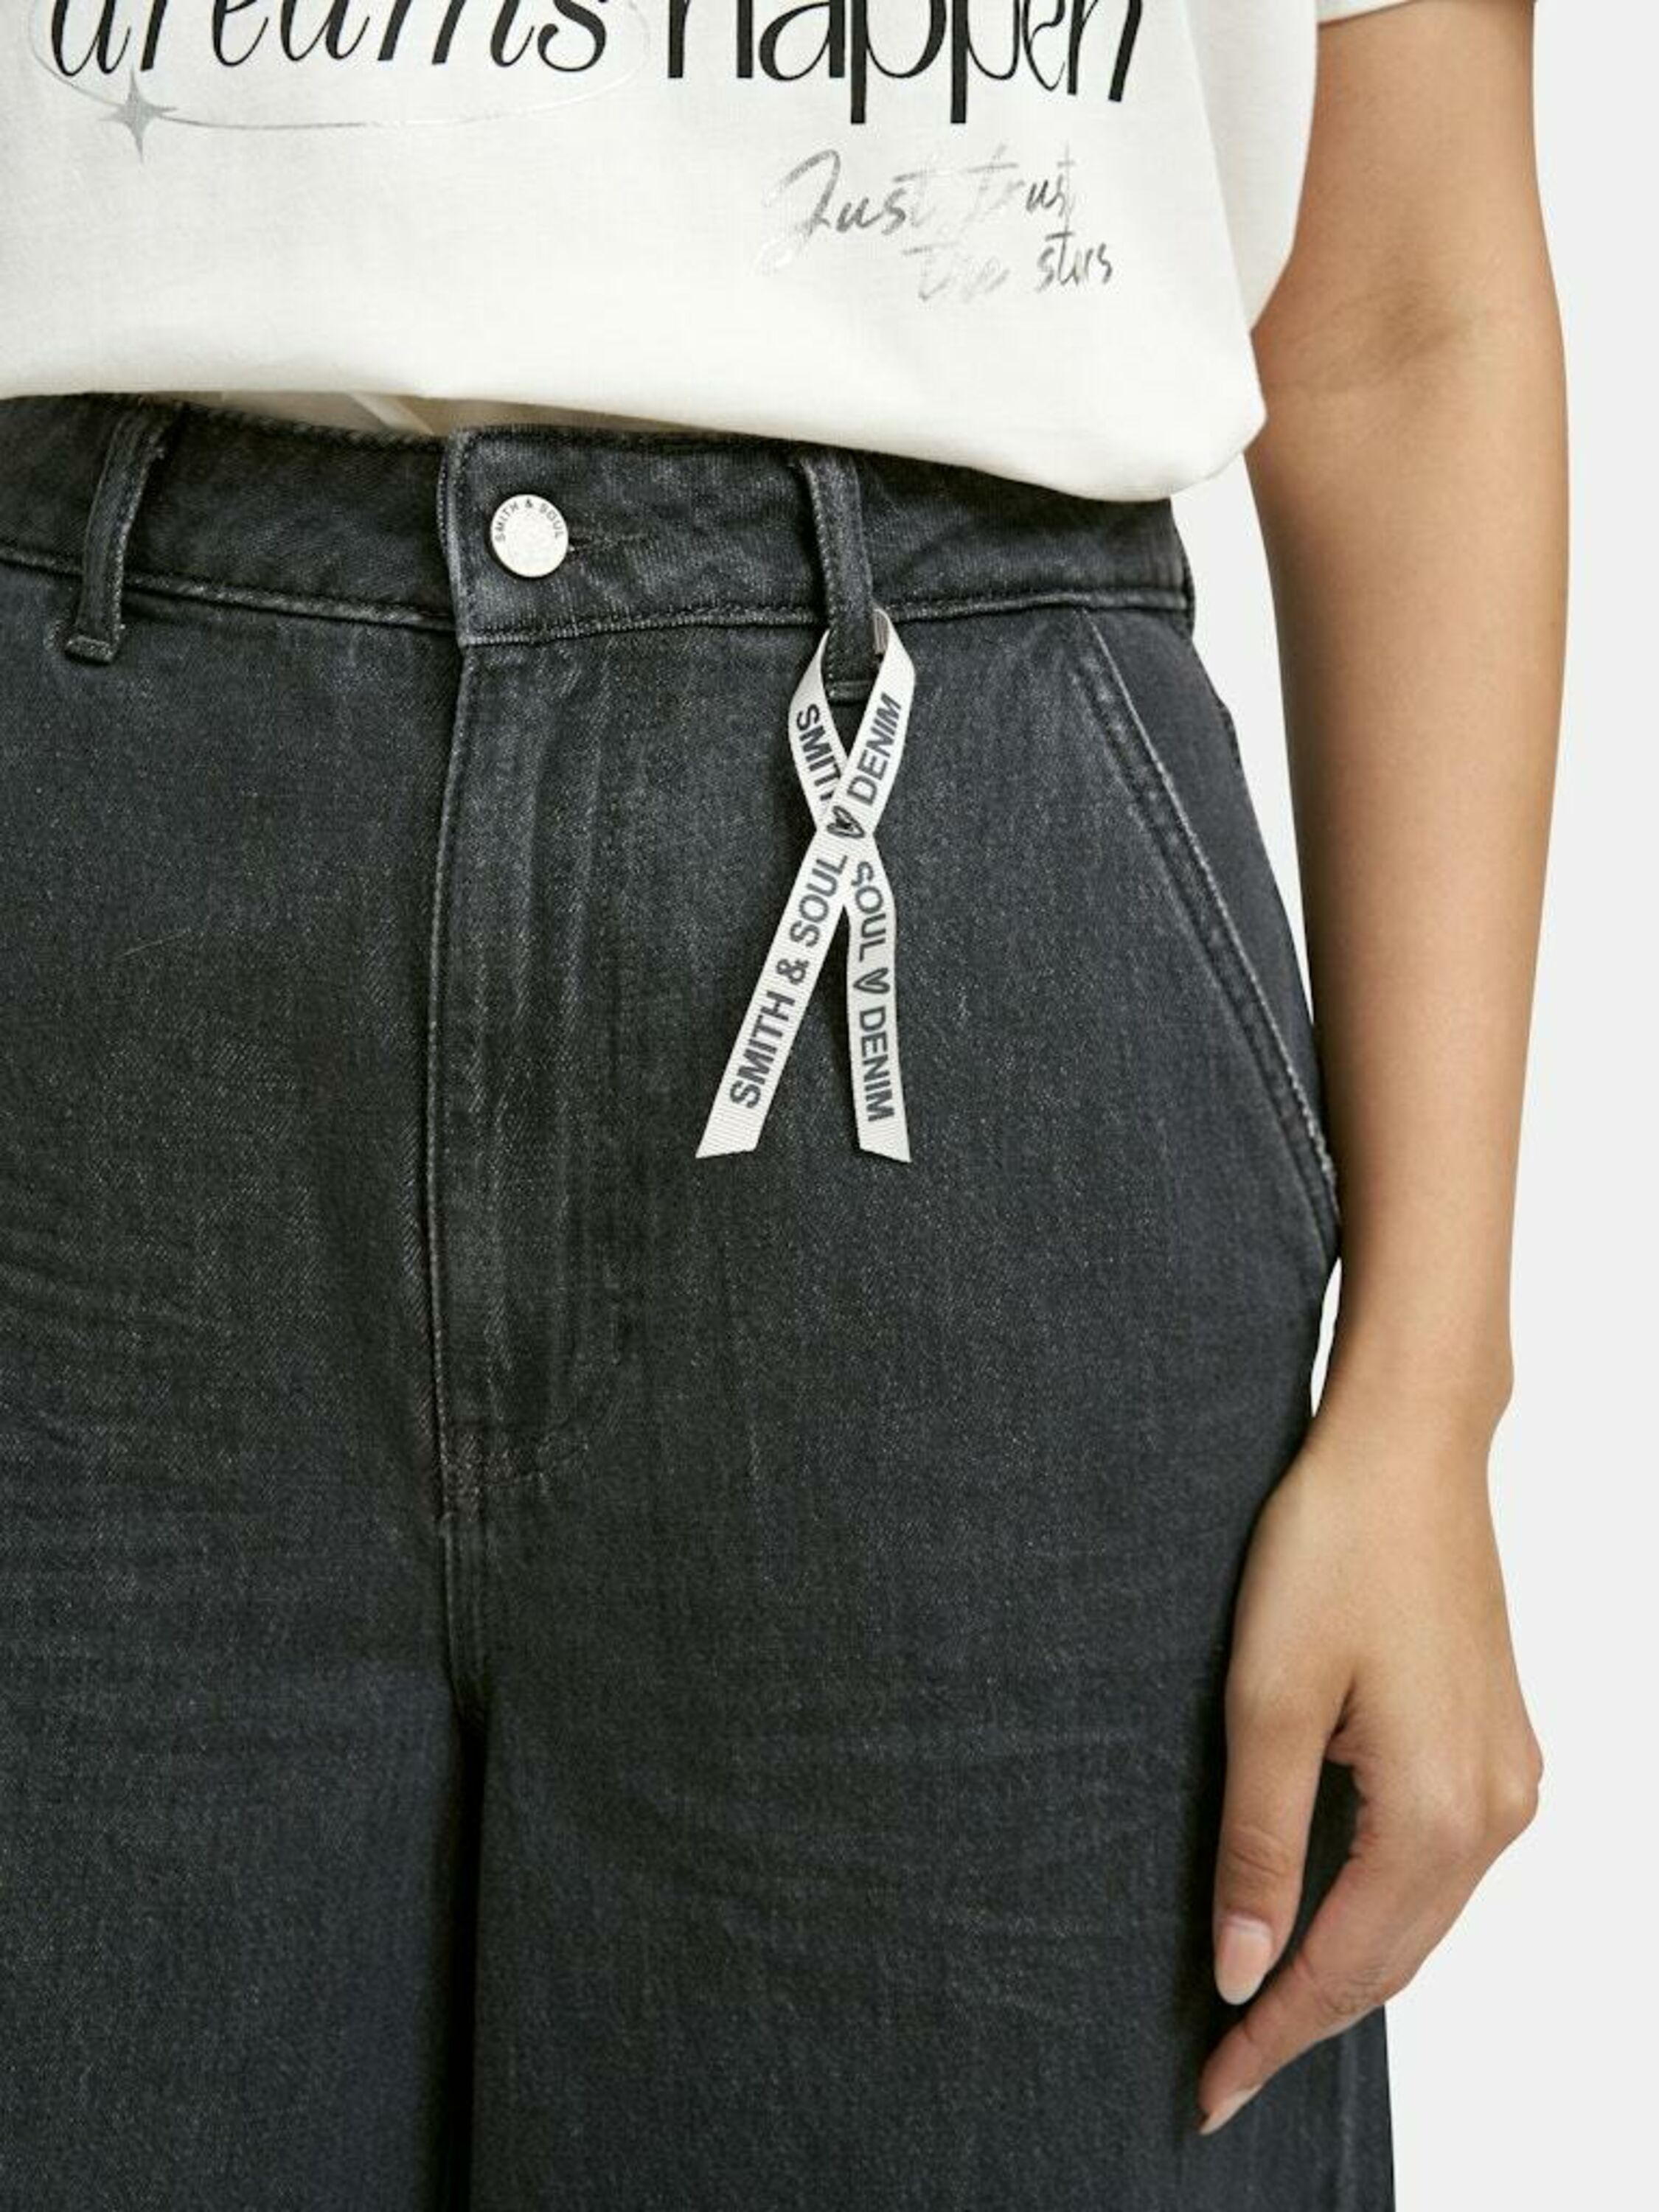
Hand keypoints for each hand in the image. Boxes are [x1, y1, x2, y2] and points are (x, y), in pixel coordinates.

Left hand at [1194, 1378, 1543, 2134]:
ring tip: (1262, 2004)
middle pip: (1390, 1961)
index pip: (1340, 1968)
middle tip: (1222, 2067)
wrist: (1408, 1450)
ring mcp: (1507, 1779)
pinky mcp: (1498, 1744)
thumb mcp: (1267, 1699)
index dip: (1269, 2036)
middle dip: (1305, 2018)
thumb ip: (1260, 1843)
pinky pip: (1440, 1866)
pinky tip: (1327, 1909)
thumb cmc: (1333, 1549)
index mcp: (1435, 1813)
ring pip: (1420, 1919)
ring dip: (1345, 1967)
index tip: (1208, 2092)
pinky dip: (1381, 1907)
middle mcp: (1492, 1813)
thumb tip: (1244, 1970)